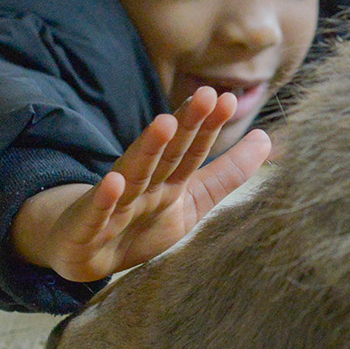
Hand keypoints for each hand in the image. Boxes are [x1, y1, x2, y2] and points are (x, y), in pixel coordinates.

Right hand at [12, 87, 272, 281]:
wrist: (82, 254)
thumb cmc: (140, 222)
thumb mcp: (191, 201)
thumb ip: (227, 173)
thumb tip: (267, 139)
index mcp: (169, 182)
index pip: (192, 151)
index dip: (208, 127)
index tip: (229, 99)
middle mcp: (143, 187)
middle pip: (167, 154)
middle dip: (185, 126)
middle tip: (205, 94)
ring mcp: (114, 206)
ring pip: (133, 174)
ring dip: (148, 149)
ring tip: (164, 124)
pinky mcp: (87, 230)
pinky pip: (97, 213)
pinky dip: (105, 199)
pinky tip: (113, 180)